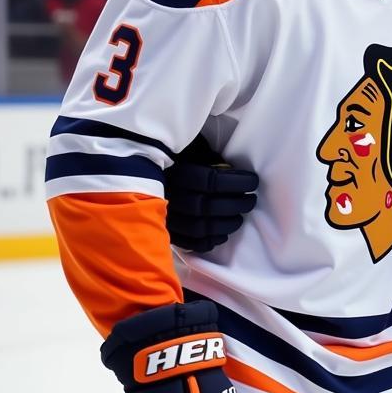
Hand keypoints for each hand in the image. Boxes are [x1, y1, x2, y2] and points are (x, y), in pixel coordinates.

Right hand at [165, 136, 257, 251]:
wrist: (138, 172)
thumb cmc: (175, 158)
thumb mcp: (192, 148)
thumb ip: (209, 156)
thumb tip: (232, 167)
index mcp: (178, 172)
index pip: (213, 181)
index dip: (237, 183)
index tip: (252, 181)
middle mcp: (170, 196)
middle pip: (208, 206)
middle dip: (236, 205)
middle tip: (250, 201)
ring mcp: (166, 216)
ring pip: (200, 228)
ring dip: (226, 225)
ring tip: (239, 218)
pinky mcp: (165, 231)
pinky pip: (189, 243)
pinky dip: (209, 241)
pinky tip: (222, 234)